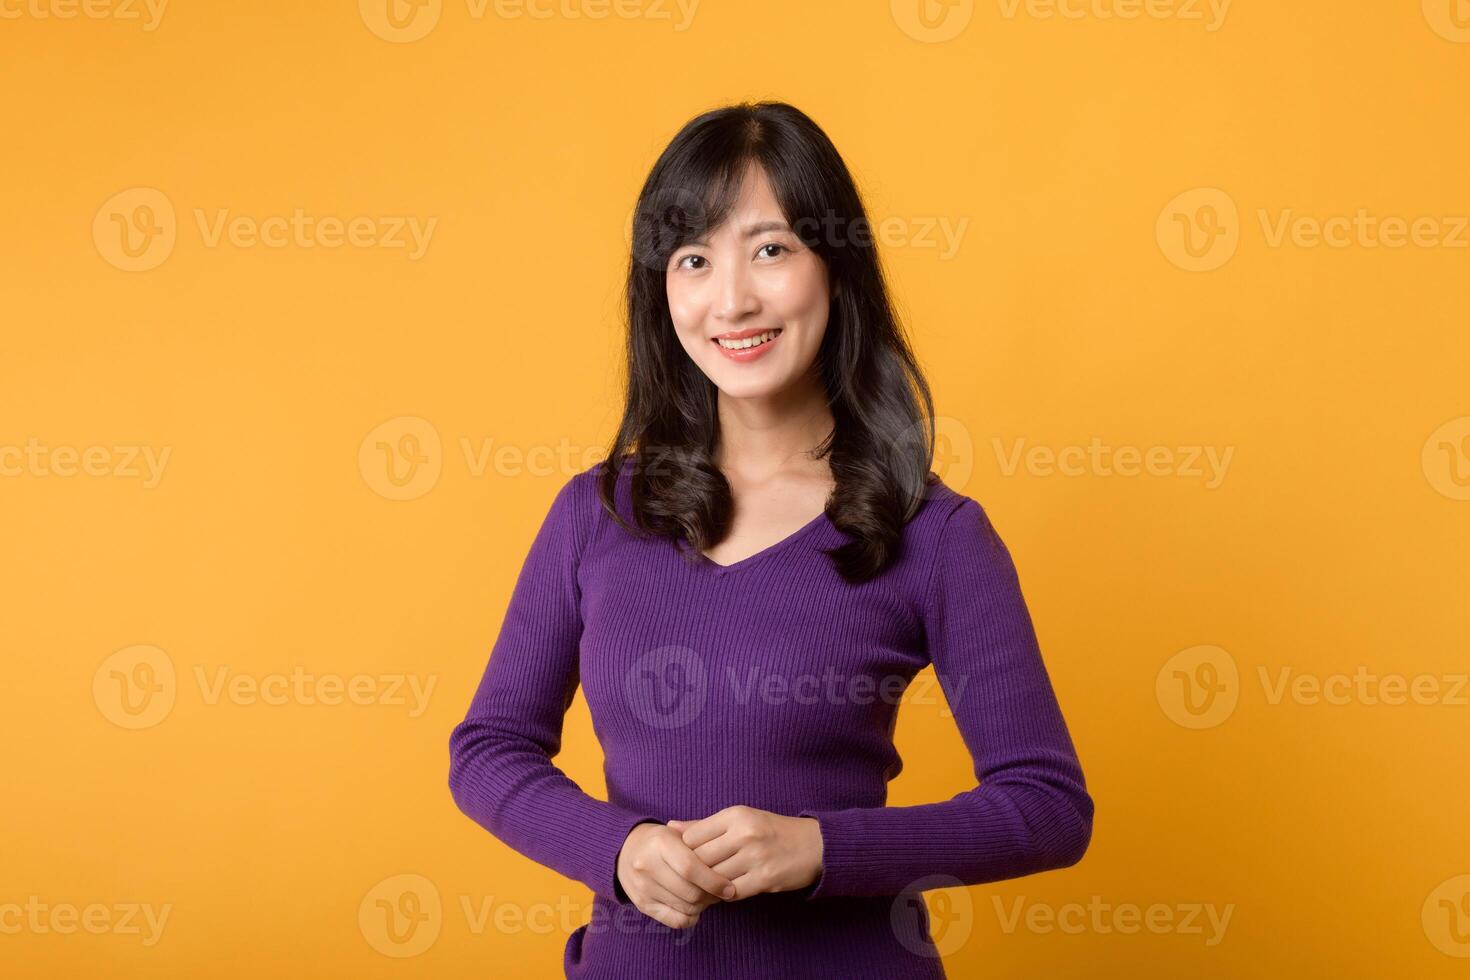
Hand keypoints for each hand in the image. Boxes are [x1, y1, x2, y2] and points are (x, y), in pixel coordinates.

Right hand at [615, 821, 737, 929]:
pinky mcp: (641, 904)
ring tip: (709, 896)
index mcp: (660, 843)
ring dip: (703, 906)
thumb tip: (728, 862)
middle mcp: (647, 865)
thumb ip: (703, 841)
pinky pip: (674, 921)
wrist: (626, 849)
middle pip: (689, 892)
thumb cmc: (663, 840)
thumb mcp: (680, 832)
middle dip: (711, 896)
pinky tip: (694, 907)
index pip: (690, 868)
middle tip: (722, 892)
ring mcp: (642, 887)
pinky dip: (691, 917)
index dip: (713, 881)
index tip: (730, 887)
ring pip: (684, 907)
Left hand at [667, 806, 823, 900]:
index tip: (685, 859)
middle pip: (700, 859)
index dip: (684, 851)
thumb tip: (671, 827)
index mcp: (736, 815)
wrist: (814, 845)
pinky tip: (726, 891)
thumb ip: (704, 825)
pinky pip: (732, 892)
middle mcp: (745, 834)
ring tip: (706, 886)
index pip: (692, 836)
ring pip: (714, 878)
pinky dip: (725, 894)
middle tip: (690, 879)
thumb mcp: (740, 819)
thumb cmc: (771, 830)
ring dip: (708, 886)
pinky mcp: (765, 879)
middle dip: (694, 872)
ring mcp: (755, 857)